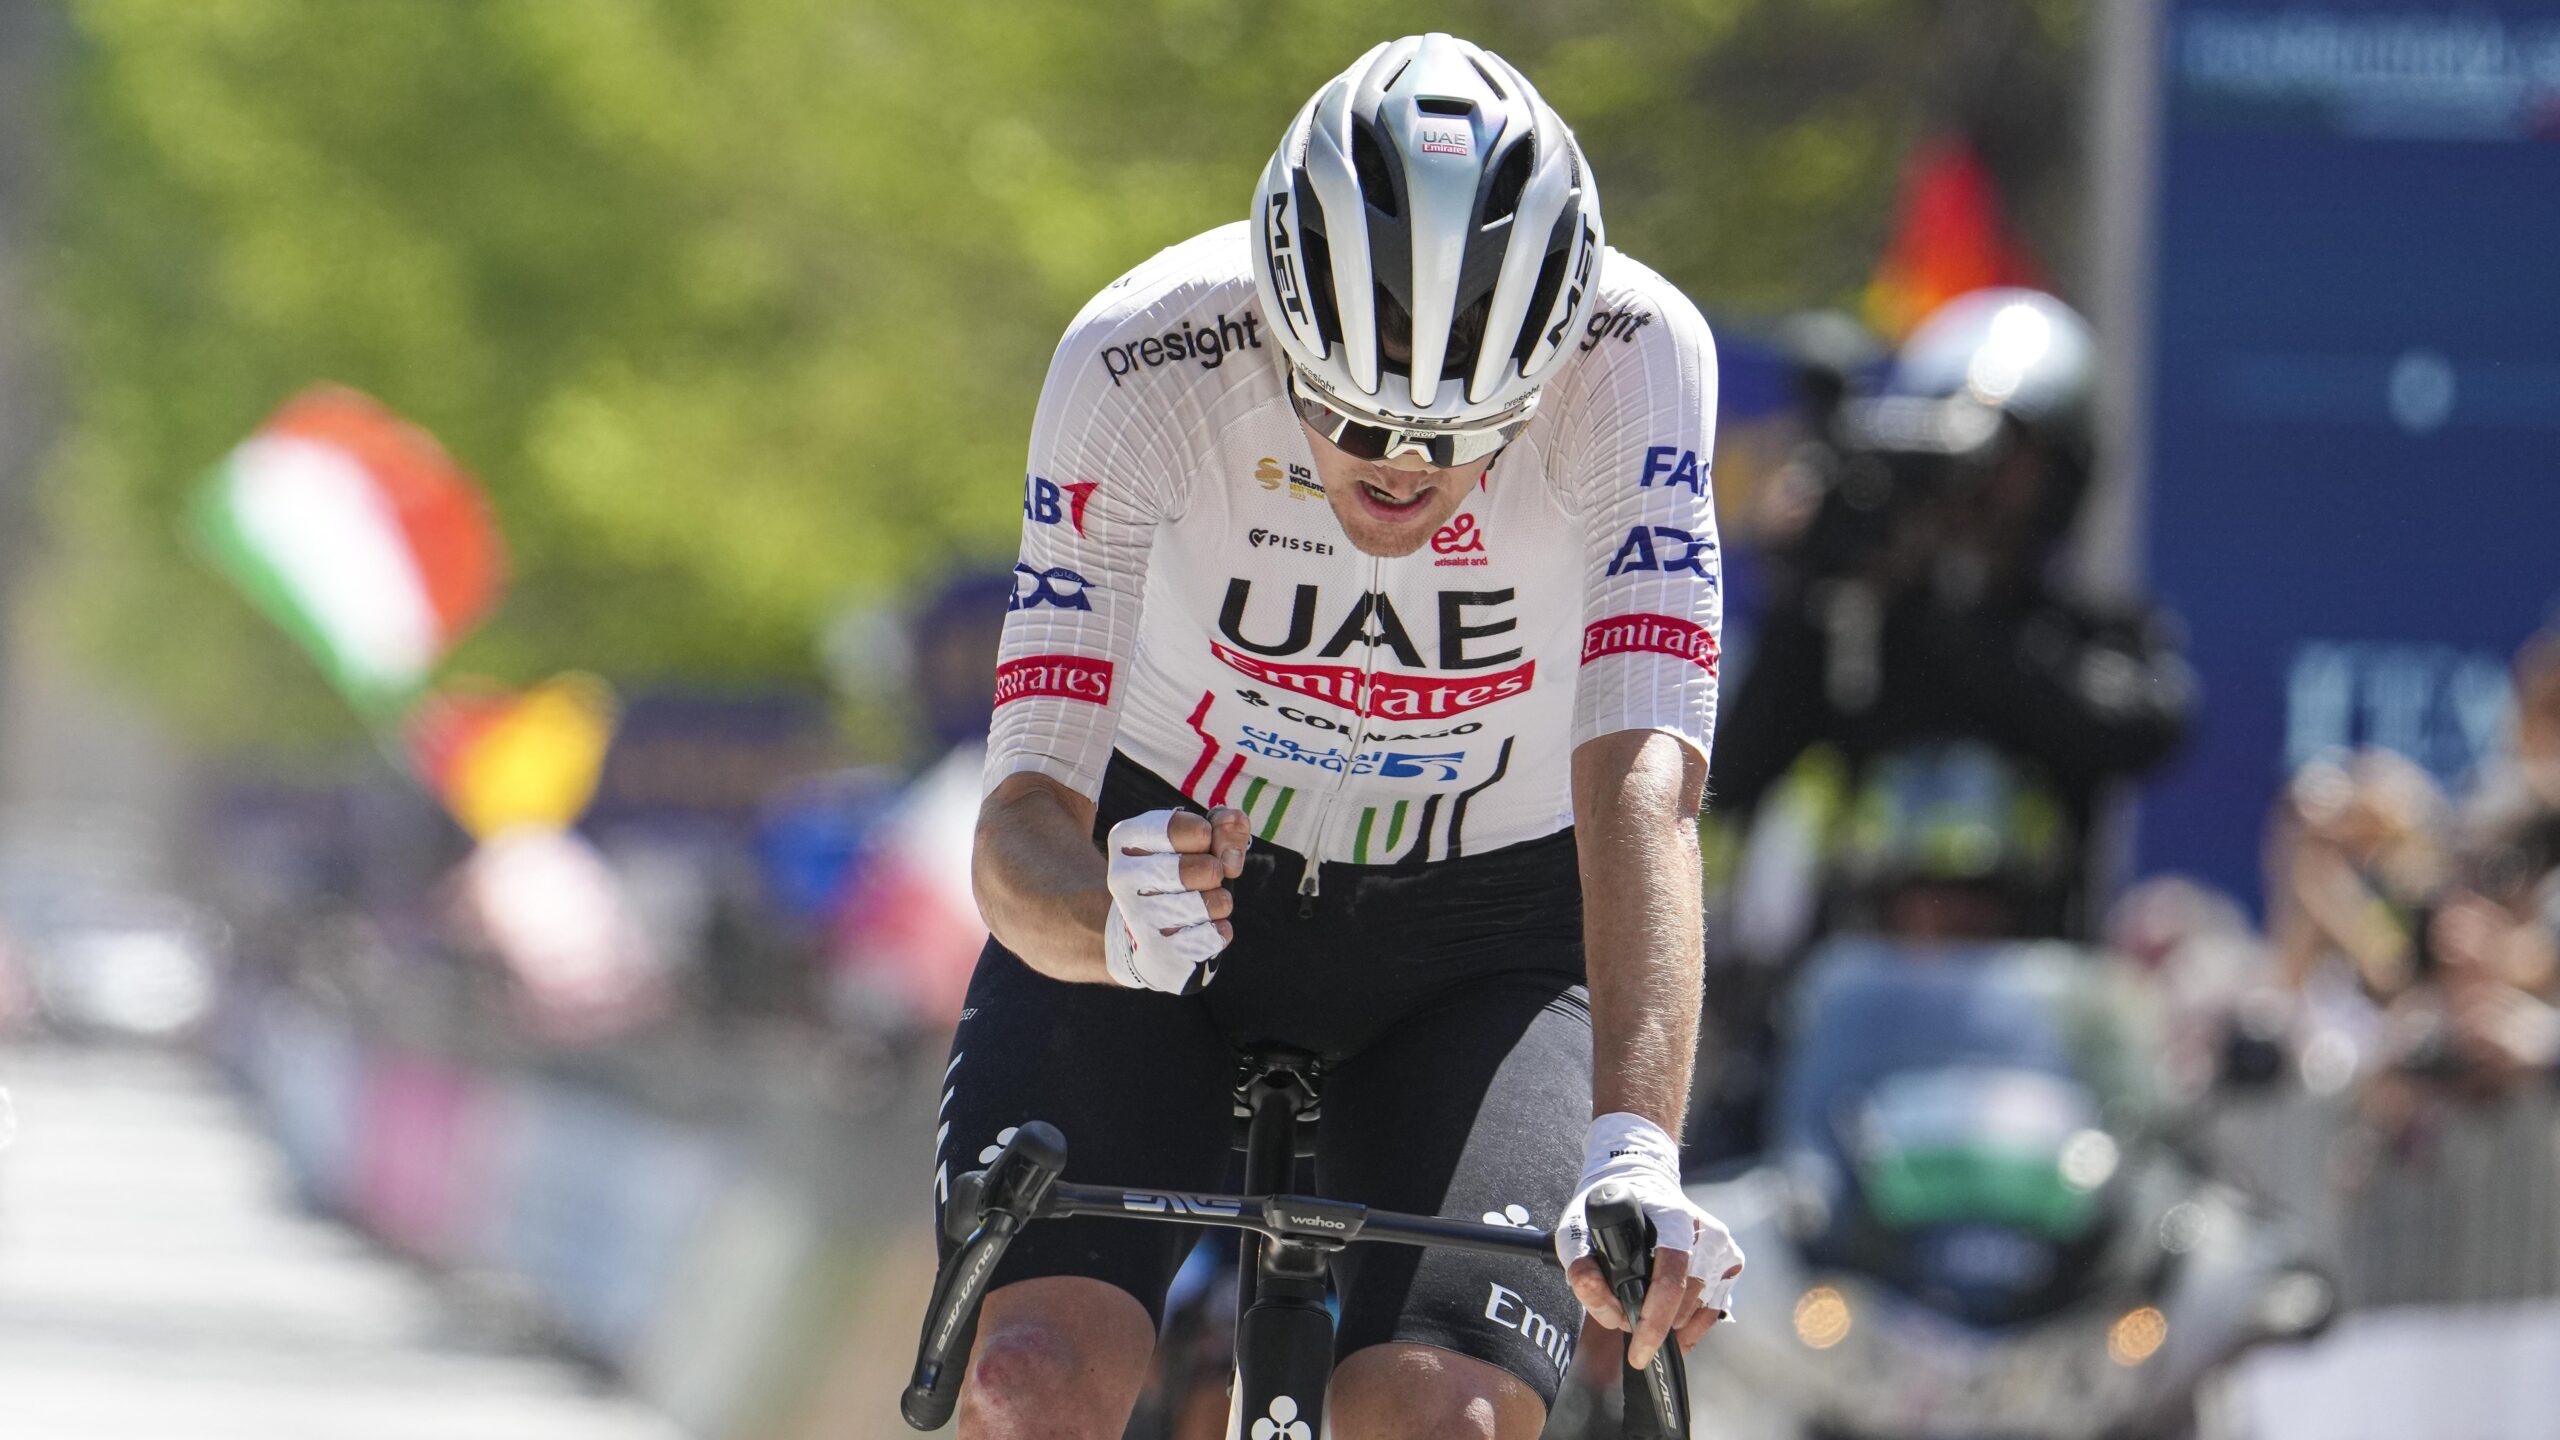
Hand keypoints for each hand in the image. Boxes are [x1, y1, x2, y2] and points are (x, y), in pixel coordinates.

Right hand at [1101, 806, 1248, 992]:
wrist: (1146, 933)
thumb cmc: (1177, 874)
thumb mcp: (1199, 839)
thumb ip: (1224, 828)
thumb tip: (1233, 843)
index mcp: (1126, 838)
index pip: (1184, 828)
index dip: (1208, 835)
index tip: (1202, 842)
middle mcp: (1123, 876)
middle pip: (1207, 869)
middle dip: (1217, 872)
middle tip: (1207, 876)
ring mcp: (1138, 916)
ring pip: (1212, 904)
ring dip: (1220, 902)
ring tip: (1205, 903)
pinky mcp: (1158, 951)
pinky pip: (1215, 935)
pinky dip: (1219, 930)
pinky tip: (1200, 928)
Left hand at [1556, 1113, 1743, 1370]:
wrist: (1642, 1184)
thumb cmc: (1609, 1212)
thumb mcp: (1578, 1229)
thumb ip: (1580, 1264)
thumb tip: (1591, 1291)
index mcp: (1672, 1217)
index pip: (1671, 1275)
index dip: (1655, 1317)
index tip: (1639, 1349)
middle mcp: (1705, 1231)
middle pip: (1685, 1299)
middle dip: (1655, 1323)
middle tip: (1626, 1321)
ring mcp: (1723, 1247)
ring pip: (1701, 1310)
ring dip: (1672, 1325)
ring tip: (1644, 1314)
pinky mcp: (1732, 1262)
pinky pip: (1714, 1310)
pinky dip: (1691, 1327)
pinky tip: (1671, 1326)